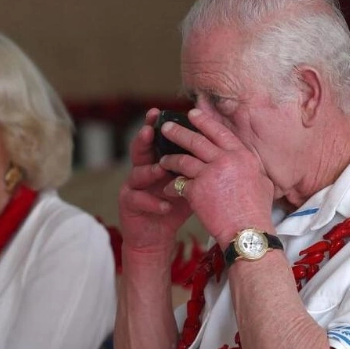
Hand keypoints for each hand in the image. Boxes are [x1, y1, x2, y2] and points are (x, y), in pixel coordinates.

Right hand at [118, 109, 192, 253]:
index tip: (161, 112)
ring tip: (161, 168)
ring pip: (137, 174)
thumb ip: (196, 166)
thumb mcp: (188, 183)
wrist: (156, 237)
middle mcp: (141, 171)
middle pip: (140, 150)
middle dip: (144, 139)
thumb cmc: (174, 208)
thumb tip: (221, 147)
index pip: (156, 140)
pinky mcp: (128, 205)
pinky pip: (138, 200)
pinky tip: (165, 206)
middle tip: (150, 129)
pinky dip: (153, 203)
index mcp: (156, 162)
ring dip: (149, 171)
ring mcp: (133, 187)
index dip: (156, 126)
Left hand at [158, 109, 274, 245]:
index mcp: (242, 155)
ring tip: (161, 158)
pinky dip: (172, 186)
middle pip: (197, 140)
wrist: (247, 232)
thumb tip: (243, 158)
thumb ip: (250, 165)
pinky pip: (178, 183)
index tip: (192, 113)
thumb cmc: (256, 211)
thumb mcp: (261, 181)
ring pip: (183, 159)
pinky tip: (168, 189)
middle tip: (166, 127)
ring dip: (169, 158)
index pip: (220, 131)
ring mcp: (210, 173)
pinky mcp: (196, 190)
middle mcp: (226, 159)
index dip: (204, 121)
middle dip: (178, 132)